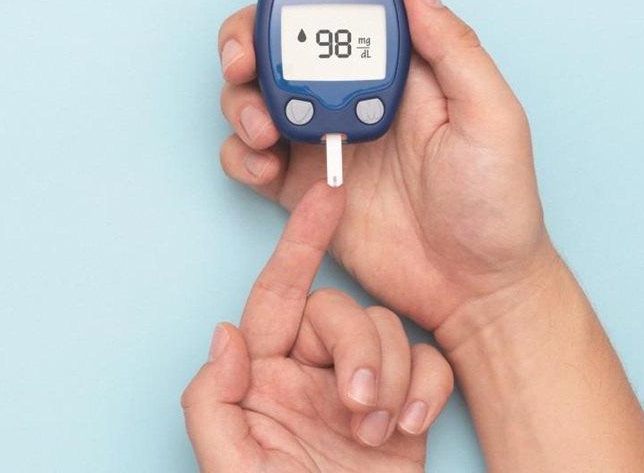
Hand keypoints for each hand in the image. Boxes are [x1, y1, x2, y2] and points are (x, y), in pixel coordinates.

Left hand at [181, 182, 453, 471]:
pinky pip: (429, 362)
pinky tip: (414, 425)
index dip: (300, 243)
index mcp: (264, 378)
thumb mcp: (234, 469)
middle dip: (358, 348)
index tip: (327, 197)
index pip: (279, 295)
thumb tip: (226, 334)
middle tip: (359, 404)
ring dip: (391, 374)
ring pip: (388, 330)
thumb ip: (214, 402)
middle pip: (342, 311)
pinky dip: (428, 387)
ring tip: (380, 430)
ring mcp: (361, 390)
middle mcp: (312, 374)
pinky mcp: (407, 408)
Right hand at [218, 0, 557, 338]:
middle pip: (283, 45)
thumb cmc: (495, 205)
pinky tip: (265, 169)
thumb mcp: (491, 117)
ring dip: (240, 102)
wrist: (475, 287)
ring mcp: (325, 143)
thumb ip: (453, 49)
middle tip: (241, 61)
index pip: (345, 5)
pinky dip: (241, 156)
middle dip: (247, 39)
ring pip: (257, 98)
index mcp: (401, 71)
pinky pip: (252, 159)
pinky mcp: (303, 191)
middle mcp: (356, 98)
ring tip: (263, 131)